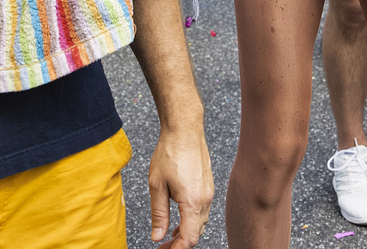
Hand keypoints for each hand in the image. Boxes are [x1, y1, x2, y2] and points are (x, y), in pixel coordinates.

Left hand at [149, 128, 213, 247]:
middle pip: (196, 233)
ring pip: (201, 222)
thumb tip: (158, 236)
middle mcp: (205, 198)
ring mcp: (209, 191)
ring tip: (170, 236)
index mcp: (192, 201)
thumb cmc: (170, 152)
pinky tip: (180, 218)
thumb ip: (158, 214)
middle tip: (164, 246)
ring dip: (187, 232)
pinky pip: (202, 209)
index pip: (189, 239)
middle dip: (180, 244)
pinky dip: (192, 219)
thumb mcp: (157, 186)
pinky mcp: (208, 184)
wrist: (185, 129)